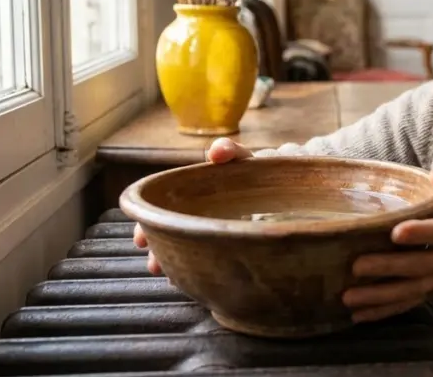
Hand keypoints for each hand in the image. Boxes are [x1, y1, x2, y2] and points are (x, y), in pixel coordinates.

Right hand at [133, 137, 253, 274]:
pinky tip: (195, 281)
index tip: (140, 240)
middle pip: (172, 231)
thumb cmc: (260, 172)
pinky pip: (212, 261)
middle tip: (152, 264)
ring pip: (188, 248)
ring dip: (174, 261)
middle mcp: (200, 216)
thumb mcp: (244, 159)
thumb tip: (215, 152)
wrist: (291, 189)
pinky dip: (202, 270)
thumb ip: (230, 151)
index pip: (164, 209)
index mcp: (196, 195)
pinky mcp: (234, 248)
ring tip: (168, 276)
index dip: (148, 222)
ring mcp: (216, 233)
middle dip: (159, 246)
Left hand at [341, 171, 432, 323]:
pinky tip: (358, 315)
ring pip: (407, 290)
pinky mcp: (430, 295)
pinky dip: (382, 312)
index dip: (420, 233)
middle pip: (416, 265)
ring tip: (349, 297)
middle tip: (357, 266)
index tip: (396, 233)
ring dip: (377, 296)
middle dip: (387, 267)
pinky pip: (406, 305)